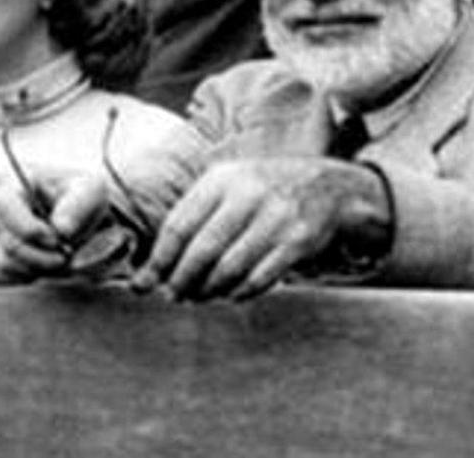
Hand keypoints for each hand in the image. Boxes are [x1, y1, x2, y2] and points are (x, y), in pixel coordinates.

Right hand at [0, 165, 127, 283]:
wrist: (70, 208)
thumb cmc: (79, 196)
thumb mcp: (89, 191)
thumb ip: (78, 206)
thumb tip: (60, 230)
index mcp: (8, 180)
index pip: (3, 208)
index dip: (34, 232)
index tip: (59, 239)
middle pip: (8, 245)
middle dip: (43, 258)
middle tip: (65, 256)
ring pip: (1, 265)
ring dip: (35, 270)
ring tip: (54, 259)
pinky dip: (20, 278)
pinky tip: (37, 265)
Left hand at [130, 157, 389, 301]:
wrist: (329, 186)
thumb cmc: (264, 191)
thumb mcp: (229, 185)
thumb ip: (193, 217)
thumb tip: (151, 267)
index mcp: (223, 178)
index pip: (179, 225)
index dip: (158, 260)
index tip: (144, 283)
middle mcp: (248, 194)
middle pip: (202, 250)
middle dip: (181, 280)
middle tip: (173, 296)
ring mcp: (276, 217)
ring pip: (230, 268)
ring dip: (209, 290)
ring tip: (200, 297)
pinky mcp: (297, 241)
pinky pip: (260, 278)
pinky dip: (241, 292)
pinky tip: (232, 295)